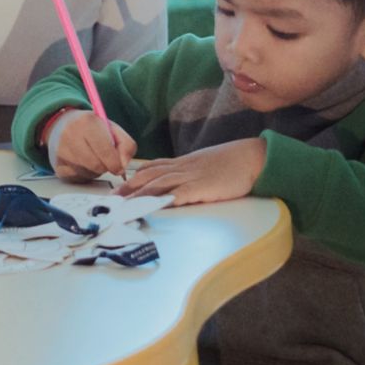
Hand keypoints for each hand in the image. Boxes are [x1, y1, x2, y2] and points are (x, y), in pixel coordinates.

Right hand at [48, 110, 137, 180]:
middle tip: (106, 159)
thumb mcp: (112, 128)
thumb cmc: (90, 127)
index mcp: (88, 123)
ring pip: (89, 174)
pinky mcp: (58, 167)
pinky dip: (85, 174)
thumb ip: (126, 145)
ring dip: (96, 171)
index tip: (119, 166)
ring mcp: (61, 152)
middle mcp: (70, 136)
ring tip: (92, 157)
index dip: (115, 163)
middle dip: (106, 166)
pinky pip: (79, 179)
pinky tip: (82, 163)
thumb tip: (123, 166)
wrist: (60, 125)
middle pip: (97, 166)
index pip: (105, 151)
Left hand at [118, 138, 264, 205]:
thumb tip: (181, 185)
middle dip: (128, 188)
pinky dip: (161, 201)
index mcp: (184, 163)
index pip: (153, 167)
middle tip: (111, 200)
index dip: (134, 177)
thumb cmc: (233, 164)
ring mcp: (190, 177)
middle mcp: (182, 168)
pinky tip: (150, 207)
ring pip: (157, 185)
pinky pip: (177, 194)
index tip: (120, 186)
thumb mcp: (207, 166)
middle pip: (149, 176)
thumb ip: (192, 173)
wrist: (252, 158)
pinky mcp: (200, 188)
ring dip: (137, 196)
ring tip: (121, 206)